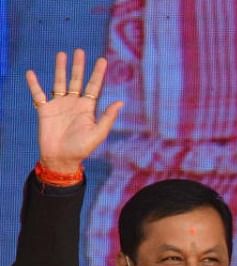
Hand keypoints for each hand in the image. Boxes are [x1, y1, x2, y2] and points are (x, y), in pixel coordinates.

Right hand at [26, 49, 122, 172]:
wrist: (61, 158)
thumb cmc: (81, 148)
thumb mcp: (98, 133)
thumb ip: (108, 117)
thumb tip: (120, 102)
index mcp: (88, 108)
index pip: (94, 86)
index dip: (98, 73)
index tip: (102, 60)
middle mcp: (74, 103)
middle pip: (77, 80)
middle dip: (79, 66)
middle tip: (80, 51)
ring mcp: (59, 105)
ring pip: (59, 82)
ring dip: (60, 68)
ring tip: (62, 54)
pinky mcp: (44, 110)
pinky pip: (38, 94)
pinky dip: (34, 84)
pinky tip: (31, 73)